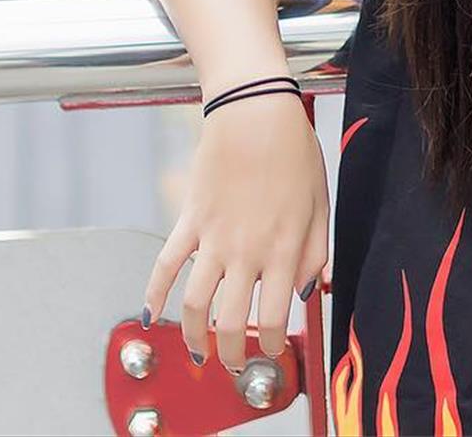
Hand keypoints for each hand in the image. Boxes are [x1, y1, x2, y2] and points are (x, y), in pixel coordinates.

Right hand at [141, 92, 328, 372]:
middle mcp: (247, 250)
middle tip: (235, 363)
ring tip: (199, 351)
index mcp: (284, 248)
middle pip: (231, 323)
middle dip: (232, 354)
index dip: (272, 344)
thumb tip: (309, 291)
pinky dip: (154, 294)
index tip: (272, 350)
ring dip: (194, 336)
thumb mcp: (320, 201)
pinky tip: (151, 315)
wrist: (256, 109)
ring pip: (195, 305)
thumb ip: (317, 251)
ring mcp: (214, 237)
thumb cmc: (294, 150)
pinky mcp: (189, 220)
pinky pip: (165, 264)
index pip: (275, 317)